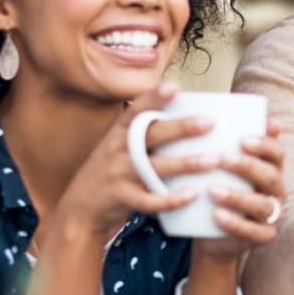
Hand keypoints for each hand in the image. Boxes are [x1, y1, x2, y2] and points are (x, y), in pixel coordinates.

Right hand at [54, 82, 214, 240]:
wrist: (80, 208)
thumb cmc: (113, 172)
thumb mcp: (121, 147)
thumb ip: (146, 134)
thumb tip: (189, 118)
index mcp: (119, 133)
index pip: (136, 110)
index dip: (154, 98)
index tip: (174, 86)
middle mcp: (117, 150)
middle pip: (151, 135)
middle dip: (181, 128)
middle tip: (210, 123)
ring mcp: (118, 174)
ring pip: (155, 167)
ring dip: (186, 163)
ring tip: (213, 160)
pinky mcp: (121, 198)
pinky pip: (149, 200)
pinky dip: (171, 198)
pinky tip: (192, 194)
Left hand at [191, 119, 285, 261]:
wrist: (213, 233)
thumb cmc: (217, 190)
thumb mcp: (221, 167)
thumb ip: (223, 142)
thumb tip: (224, 112)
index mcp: (271, 169)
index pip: (277, 153)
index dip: (264, 145)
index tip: (242, 139)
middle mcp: (276, 191)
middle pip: (271, 176)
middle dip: (248, 166)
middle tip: (222, 159)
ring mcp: (272, 216)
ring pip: (263, 205)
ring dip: (238, 196)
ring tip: (212, 190)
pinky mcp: (263, 237)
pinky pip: (253, 232)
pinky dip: (235, 223)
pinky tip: (216, 215)